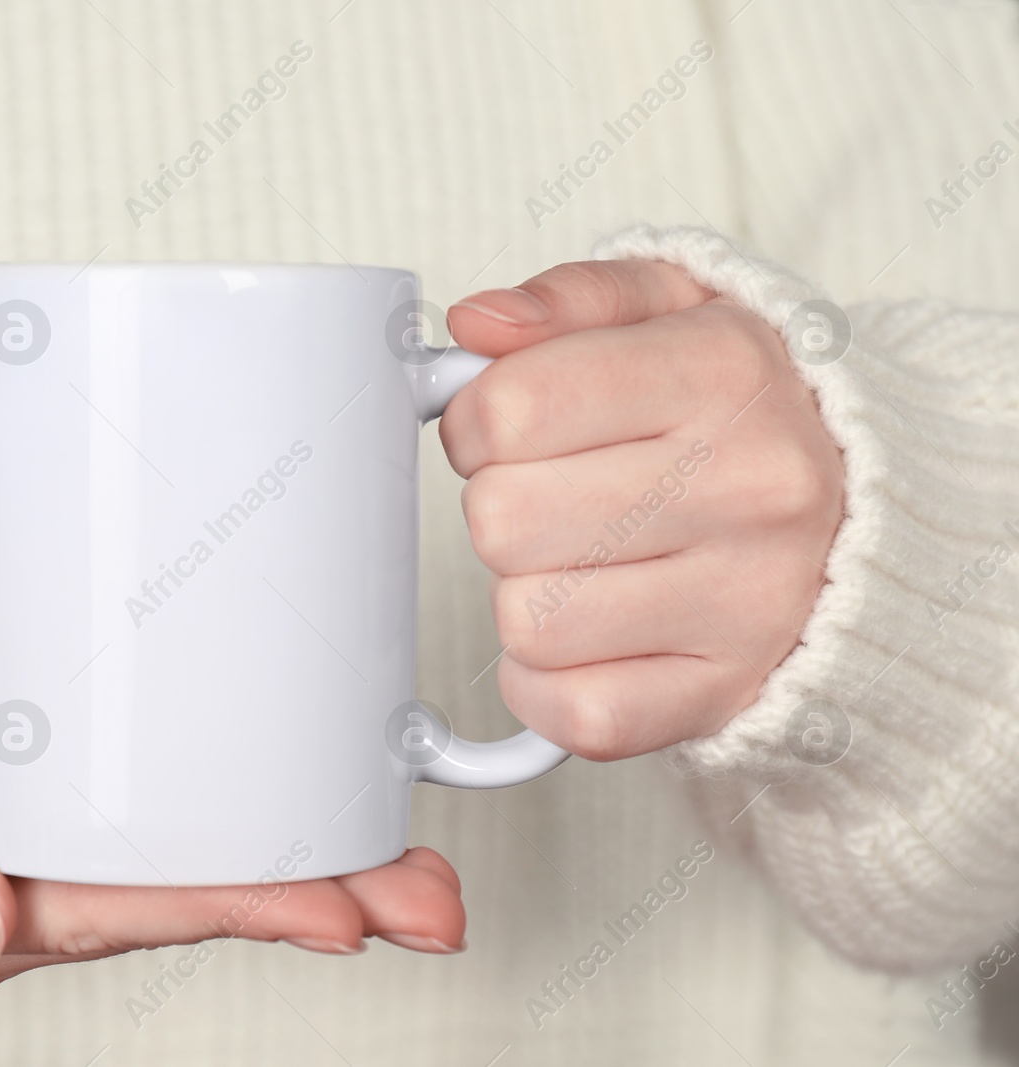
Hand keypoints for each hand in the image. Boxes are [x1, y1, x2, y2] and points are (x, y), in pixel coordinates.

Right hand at [0, 553, 466, 1005]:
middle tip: (419, 894)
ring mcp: (24, 842)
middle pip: (166, 905)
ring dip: (291, 870)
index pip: (108, 916)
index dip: (227, 912)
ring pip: (174, 873)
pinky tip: (311, 814)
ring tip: (403, 864)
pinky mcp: (47, 786)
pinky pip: (152, 820)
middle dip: (297, 902)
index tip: (337, 906)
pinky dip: (238, 821)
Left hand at [438, 259, 843, 760]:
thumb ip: (567, 300)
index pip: (509, 410)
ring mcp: (748, 602)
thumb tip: (474, 325)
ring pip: (528, 621)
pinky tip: (586, 633)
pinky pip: (577, 716)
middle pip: (502, 521)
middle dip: (500, 505)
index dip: (475, 421)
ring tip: (583, 560)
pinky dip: (550, 683)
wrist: (874, 510)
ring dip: (525, 594)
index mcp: (723, 373)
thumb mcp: (671, 305)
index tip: (508, 426)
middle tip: (553, 494)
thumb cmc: (745, 406)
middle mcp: (749, 489)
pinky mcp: (731, 694)